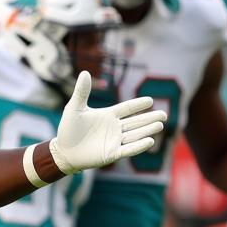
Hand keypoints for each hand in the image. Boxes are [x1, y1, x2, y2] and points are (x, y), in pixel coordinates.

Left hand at [49, 71, 165, 174]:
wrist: (62, 151)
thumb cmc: (68, 129)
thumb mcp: (74, 108)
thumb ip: (82, 92)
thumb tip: (84, 72)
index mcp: (108, 115)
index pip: (127, 108)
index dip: (138, 105)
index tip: (150, 100)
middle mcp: (114, 128)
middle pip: (136, 122)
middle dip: (149, 118)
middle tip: (164, 115)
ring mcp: (114, 141)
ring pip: (135, 134)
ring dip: (147, 130)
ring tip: (160, 124)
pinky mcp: (111, 154)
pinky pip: (128, 150)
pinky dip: (138, 146)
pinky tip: (150, 141)